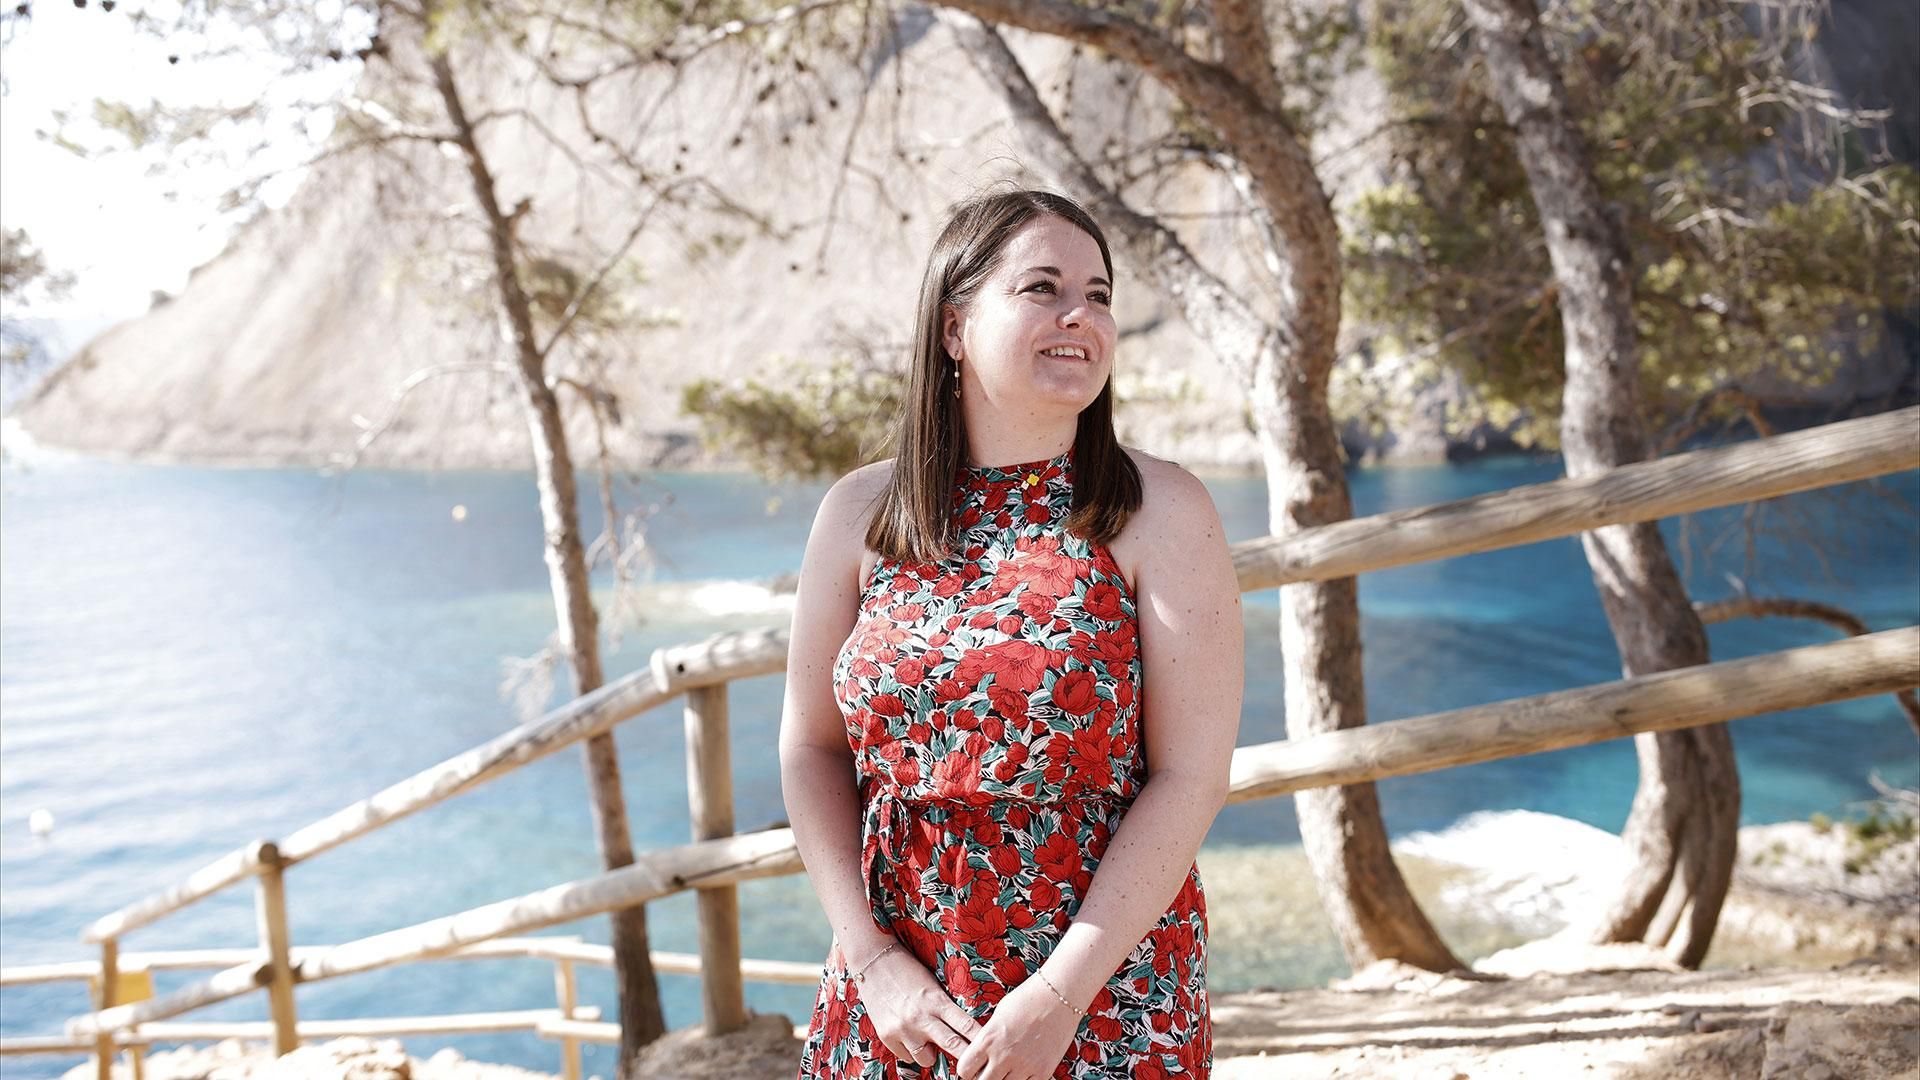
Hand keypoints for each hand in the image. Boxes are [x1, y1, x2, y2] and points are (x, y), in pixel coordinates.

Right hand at [856, 946, 983, 1070]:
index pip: (967, 1025)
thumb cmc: (907, 969)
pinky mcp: (887, 1035)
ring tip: (929, 1039)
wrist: (872, 960)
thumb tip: (963, 1028)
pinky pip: (908, 1057)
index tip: (993, 1050)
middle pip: (953, 1046)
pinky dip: (912, 1051)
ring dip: (932, 1053)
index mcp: (937, 1000)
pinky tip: (910, 1036)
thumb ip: (945, 1006)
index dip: (981, 1041)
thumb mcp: (932, 984)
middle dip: (967, 1059)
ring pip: (928, 1059)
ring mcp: (903, 1028)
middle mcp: (922, 1017)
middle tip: (976, 1068)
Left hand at [953, 975, 1080, 1079]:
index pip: (964, 1070)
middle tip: (989, 1071)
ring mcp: (1024, 1065)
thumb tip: (980, 1057)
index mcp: (988, 1038)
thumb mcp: (998, 1015)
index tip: (973, 1067)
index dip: (967, 1070)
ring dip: (1004, 1079)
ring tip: (1009, 1068)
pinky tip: (1024, 1070)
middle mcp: (1004, 1055)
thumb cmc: (1028, 999)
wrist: (1060, 995)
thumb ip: (987, 1039)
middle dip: (983, 1078)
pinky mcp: (1043, 1071)